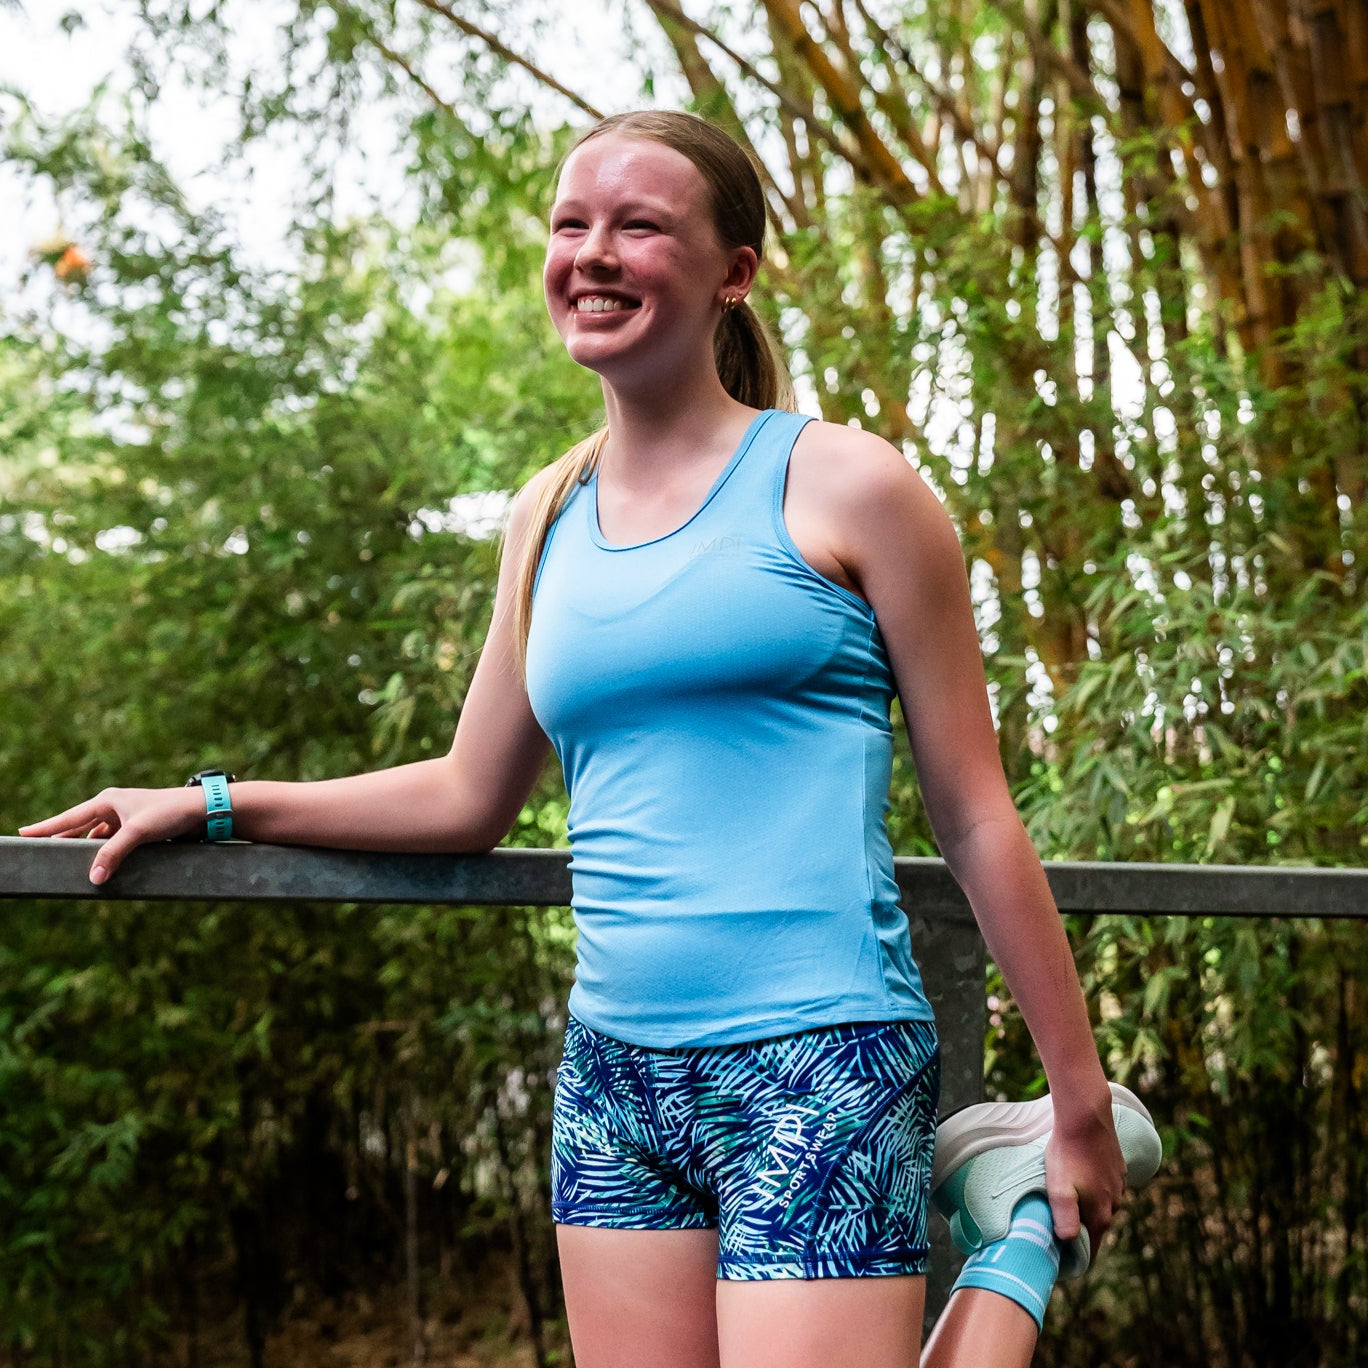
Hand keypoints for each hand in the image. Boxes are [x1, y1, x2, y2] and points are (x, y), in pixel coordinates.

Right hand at [19, 787, 205, 884]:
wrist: (203, 810)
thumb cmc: (170, 813)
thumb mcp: (138, 832)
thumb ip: (113, 854)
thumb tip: (93, 878)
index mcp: (107, 801)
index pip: (68, 817)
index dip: (46, 827)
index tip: (23, 833)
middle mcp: (114, 807)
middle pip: (80, 827)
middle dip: (63, 840)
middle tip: (42, 852)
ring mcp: (127, 818)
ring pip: (98, 838)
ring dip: (88, 851)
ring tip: (68, 864)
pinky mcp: (140, 829)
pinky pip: (115, 843)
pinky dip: (107, 854)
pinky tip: (102, 865)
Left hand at [1043, 1085, 1126, 1254]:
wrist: (1086, 1116)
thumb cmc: (1068, 1153)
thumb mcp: (1059, 1187)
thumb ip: (1064, 1217)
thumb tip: (1068, 1242)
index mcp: (1100, 1214)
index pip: (1090, 1248)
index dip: (1075, 1257)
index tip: (1058, 1258)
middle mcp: (1114, 1204)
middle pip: (1095, 1227)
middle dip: (1079, 1231)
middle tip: (1055, 1227)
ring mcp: (1118, 1185)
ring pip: (1101, 1206)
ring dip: (1086, 1207)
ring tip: (1065, 1200)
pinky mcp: (1117, 1168)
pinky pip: (1105, 1187)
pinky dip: (1093, 1189)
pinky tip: (1079, 1178)